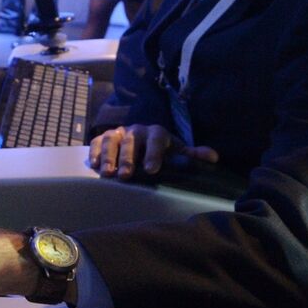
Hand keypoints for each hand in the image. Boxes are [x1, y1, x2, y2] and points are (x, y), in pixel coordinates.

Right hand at [88, 124, 217, 179]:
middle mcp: (135, 130)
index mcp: (156, 133)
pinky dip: (94, 152)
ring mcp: (118, 133)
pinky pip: (95, 142)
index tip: (152, 170)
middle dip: (127, 158)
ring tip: (108, 174)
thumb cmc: (162, 150)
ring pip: (111, 140)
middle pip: (130, 141)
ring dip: (108, 156)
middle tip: (125, 176)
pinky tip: (93, 165)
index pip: (156, 139)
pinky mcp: (103, 138)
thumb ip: (193, 155)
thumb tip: (214, 158)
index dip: (153, 154)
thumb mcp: (177, 151)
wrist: (140, 140)